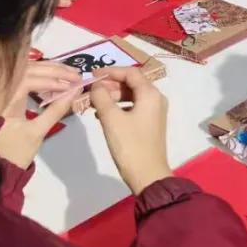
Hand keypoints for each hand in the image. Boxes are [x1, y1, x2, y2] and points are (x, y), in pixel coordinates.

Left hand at [0, 60, 81, 168]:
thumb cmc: (16, 152)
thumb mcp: (38, 132)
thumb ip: (56, 110)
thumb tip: (75, 91)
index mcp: (6, 101)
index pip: (29, 79)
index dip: (51, 79)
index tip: (71, 84)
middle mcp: (4, 93)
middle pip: (29, 70)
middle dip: (54, 70)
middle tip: (76, 74)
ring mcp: (8, 95)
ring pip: (29, 73)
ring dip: (51, 71)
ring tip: (70, 75)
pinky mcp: (12, 99)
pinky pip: (29, 81)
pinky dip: (44, 80)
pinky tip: (57, 83)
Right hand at [91, 67, 172, 195]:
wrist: (147, 175)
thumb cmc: (130, 145)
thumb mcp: (111, 119)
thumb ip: (102, 97)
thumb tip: (96, 85)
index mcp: (151, 94)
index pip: (130, 73)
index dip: (110, 72)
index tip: (92, 75)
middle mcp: (156, 99)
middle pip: (131, 83)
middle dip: (110, 85)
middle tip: (90, 91)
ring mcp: (154, 112)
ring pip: (131, 96)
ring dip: (112, 97)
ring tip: (92, 103)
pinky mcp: (149, 124)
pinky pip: (133, 107)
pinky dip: (118, 108)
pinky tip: (102, 116)